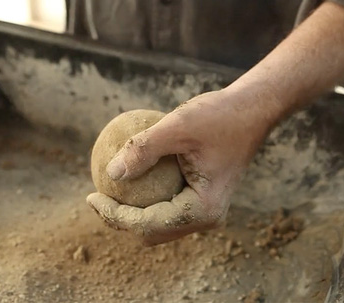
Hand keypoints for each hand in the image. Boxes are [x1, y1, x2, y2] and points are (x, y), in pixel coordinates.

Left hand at [87, 86, 277, 244]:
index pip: (148, 223)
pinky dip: (147, 200)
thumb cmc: (220, 115)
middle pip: (152, 232)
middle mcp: (207, 217)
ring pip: (159, 224)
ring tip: (108, 191)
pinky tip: (129, 178)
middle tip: (96, 196)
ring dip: (133, 213)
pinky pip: (168, 208)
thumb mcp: (177, 125)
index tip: (91, 195)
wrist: (252, 111)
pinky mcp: (203, 200)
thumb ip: (143, 150)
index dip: (114, 214)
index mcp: (203, 209)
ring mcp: (206, 211)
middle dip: (120, 220)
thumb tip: (111, 173)